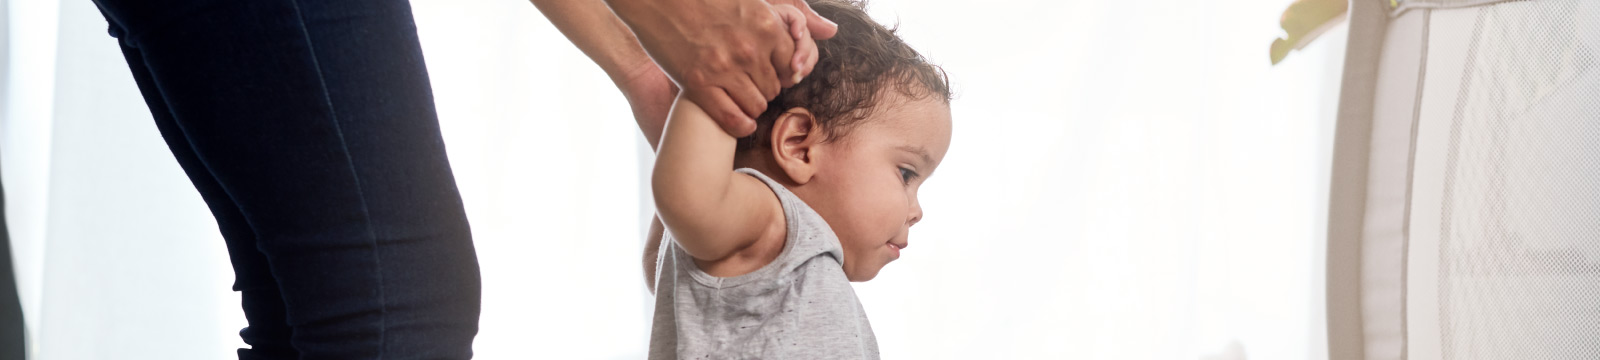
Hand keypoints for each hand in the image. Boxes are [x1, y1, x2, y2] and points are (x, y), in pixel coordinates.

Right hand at [606, 0, 837, 136]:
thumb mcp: (751, 0)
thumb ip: (792, 17)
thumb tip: (831, 30)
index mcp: (766, 26)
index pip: (792, 65)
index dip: (782, 72)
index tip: (772, 72)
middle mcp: (749, 50)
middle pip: (774, 88)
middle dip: (765, 88)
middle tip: (750, 85)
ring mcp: (724, 69)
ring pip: (756, 105)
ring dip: (751, 106)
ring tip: (740, 99)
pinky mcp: (698, 84)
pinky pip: (732, 119)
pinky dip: (739, 124)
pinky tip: (737, 120)